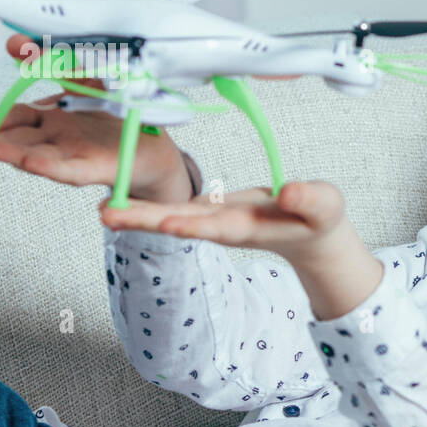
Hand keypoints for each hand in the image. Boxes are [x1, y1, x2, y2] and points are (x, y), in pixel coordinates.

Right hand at [0, 34, 192, 203]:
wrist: (154, 145)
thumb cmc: (117, 118)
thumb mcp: (87, 80)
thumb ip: (57, 62)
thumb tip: (17, 42)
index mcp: (50, 120)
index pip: (13, 117)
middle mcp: (56, 140)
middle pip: (16, 141)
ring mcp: (74, 155)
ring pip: (36, 156)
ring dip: (11, 155)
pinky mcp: (97, 168)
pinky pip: (71, 168)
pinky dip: (51, 166)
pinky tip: (32, 163)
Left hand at [97, 180, 348, 262]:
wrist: (313, 234)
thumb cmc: (320, 218)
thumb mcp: (324, 205)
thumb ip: (308, 199)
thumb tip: (287, 192)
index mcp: (249, 226)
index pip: (215, 225)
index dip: (190, 223)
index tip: (163, 222)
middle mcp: (224, 225)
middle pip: (180, 222)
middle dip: (144, 219)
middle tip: (107, 215)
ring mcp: (215, 219)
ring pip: (172, 215)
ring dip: (137, 214)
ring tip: (102, 210)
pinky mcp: (211, 210)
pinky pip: (175, 207)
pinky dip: (148, 205)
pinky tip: (122, 201)